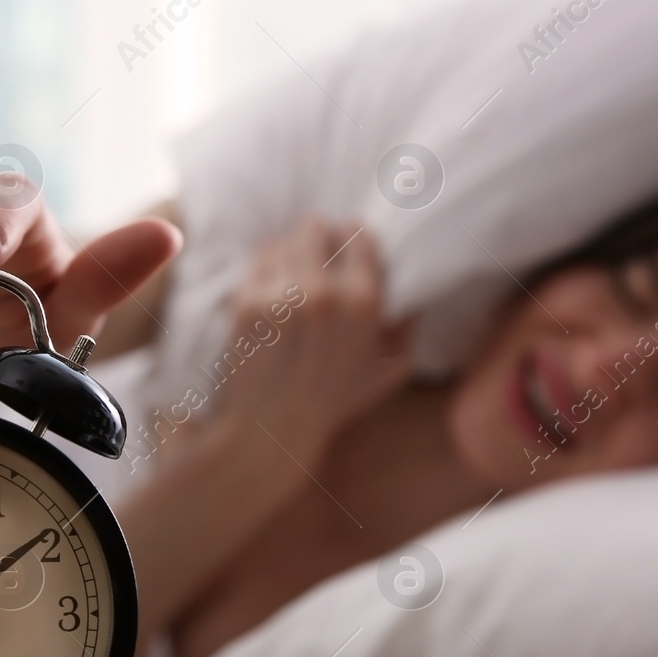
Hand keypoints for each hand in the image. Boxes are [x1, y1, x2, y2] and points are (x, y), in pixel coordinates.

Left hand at [212, 218, 410, 468]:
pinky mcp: (246, 300)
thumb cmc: (335, 401)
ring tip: (293, 278)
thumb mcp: (391, 368)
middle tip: (318, 259)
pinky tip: (273, 291)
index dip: (353, 238)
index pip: (358, 235)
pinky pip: (257, 262)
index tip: (348, 248)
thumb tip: (412, 286)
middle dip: (318, 240)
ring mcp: (278, 294)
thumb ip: (407, 323)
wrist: (272, 429)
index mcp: (363, 301)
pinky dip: (266, 269)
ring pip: (283, 241)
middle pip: (316, 227)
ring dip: (289, 254)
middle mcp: (321, 291)